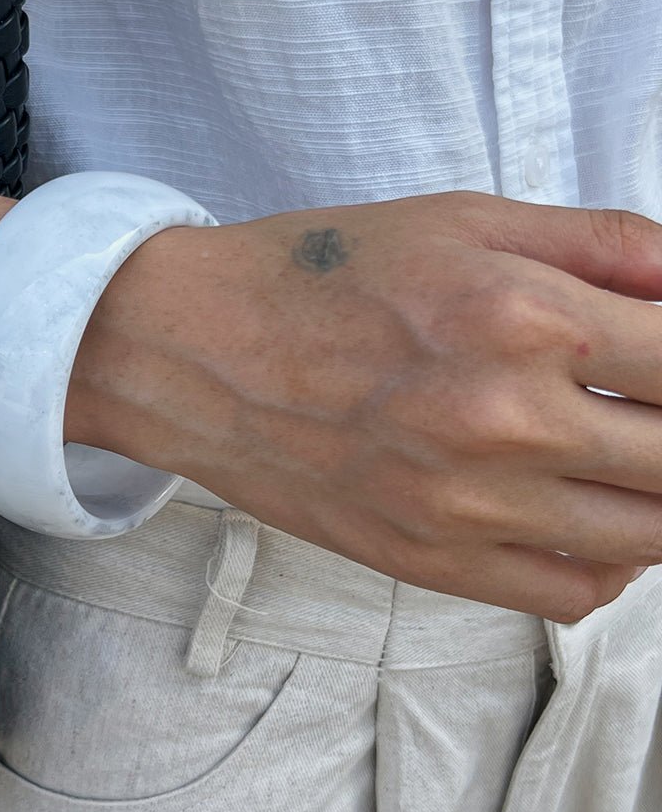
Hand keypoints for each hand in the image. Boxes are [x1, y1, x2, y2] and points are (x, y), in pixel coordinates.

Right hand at [68, 190, 661, 622]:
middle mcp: (509, 425)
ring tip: (633, 450)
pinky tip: (590, 511)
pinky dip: (614, 561)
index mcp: (526, 320)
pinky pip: (575, 591)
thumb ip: (606, 245)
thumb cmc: (316, 277)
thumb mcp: (462, 220)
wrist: (194, 352)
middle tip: (648, 400)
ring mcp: (469, 507)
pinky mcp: (430, 561)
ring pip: (650, 535)